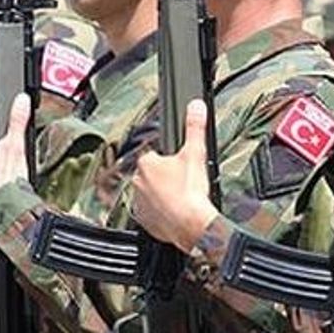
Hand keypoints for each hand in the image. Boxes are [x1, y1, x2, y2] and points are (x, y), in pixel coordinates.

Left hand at [131, 99, 218, 251]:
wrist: (191, 225)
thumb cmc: (191, 192)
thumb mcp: (196, 153)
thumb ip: (195, 128)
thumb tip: (195, 107)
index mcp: (146, 163)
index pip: (154, 154)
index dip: (169, 159)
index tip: (180, 167)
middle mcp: (137, 182)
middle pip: (152, 175)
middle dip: (166, 177)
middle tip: (183, 182)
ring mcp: (139, 202)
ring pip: (150, 193)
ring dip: (162, 194)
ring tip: (180, 198)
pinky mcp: (144, 221)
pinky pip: (151, 213)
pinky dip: (161, 213)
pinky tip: (175, 211)